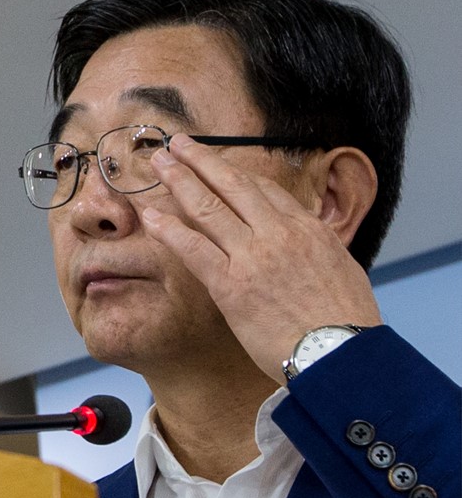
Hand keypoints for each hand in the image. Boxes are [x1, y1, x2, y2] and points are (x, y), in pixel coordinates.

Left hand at [142, 134, 381, 381]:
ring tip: (159, 163)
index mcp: (309, 229)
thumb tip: (312, 253)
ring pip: (209, 207)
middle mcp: (279, 233)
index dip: (237, 176)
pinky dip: (169, 228)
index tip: (218, 167)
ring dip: (179, 180)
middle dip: (202, 160)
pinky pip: (193, 248)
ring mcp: (253, 256)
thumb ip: (321, 254)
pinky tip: (151, 216)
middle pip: (234, 185)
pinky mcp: (231, 285)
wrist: (339, 353)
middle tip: (178, 143)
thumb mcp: (345, 273)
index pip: (267, 191)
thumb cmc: (347, 325)